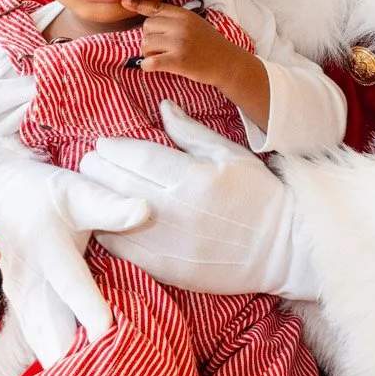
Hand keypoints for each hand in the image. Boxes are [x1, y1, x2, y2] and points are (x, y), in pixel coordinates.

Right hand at [0, 145, 151, 364]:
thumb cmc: (46, 194)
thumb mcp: (77, 190)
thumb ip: (110, 205)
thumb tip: (145, 210)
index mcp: (50, 253)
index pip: (74, 290)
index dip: (93, 315)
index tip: (113, 336)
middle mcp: (33, 284)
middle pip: (55, 334)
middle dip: (82, 361)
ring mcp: (24, 301)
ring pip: (45, 346)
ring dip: (70, 367)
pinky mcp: (22, 310)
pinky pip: (41, 344)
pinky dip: (60, 363)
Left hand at [80, 101, 314, 297]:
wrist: (283, 249)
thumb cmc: (259, 196)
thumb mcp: (230, 155)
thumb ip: (190, 132)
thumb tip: (163, 106)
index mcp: (190, 176)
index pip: (133, 156)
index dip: (111, 148)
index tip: (103, 145)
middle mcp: (173, 209)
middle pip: (116, 183)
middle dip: (97, 169)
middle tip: (91, 163)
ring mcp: (167, 242)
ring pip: (112, 216)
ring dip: (99, 199)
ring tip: (96, 189)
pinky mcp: (165, 268)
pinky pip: (121, 248)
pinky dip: (108, 231)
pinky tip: (108, 220)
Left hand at [122, 0, 234, 83]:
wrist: (227, 63)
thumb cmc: (211, 45)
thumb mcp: (196, 24)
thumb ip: (177, 20)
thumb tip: (151, 22)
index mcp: (184, 15)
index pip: (156, 7)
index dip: (138, 4)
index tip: (124, 1)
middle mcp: (180, 26)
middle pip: (147, 27)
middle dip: (149, 38)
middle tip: (160, 48)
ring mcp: (179, 43)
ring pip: (146, 44)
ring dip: (148, 53)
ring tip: (161, 57)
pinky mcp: (178, 61)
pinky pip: (150, 61)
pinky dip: (147, 65)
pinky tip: (152, 67)